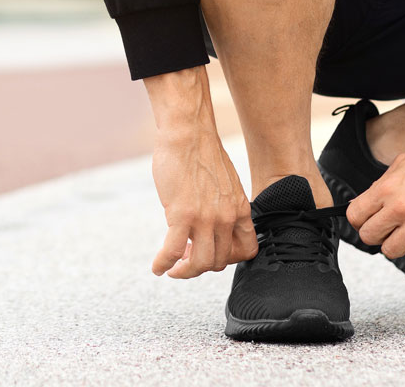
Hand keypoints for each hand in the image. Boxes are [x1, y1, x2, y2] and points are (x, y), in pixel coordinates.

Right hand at [150, 125, 257, 277]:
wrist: (189, 133)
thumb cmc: (201, 154)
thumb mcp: (224, 184)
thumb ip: (222, 207)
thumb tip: (210, 228)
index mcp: (240, 208)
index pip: (247, 250)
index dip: (229, 259)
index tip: (212, 254)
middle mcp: (227, 216)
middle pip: (220, 261)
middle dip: (201, 266)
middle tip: (185, 260)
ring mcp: (206, 217)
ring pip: (200, 264)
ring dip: (183, 272)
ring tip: (172, 267)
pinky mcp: (183, 215)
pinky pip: (173, 253)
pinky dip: (163, 264)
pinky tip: (157, 266)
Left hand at [345, 134, 404, 265]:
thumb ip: (384, 184)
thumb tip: (366, 203)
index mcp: (389, 186)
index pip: (355, 215)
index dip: (360, 219)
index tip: (367, 220)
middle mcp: (401, 207)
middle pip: (369, 237)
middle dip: (377, 233)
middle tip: (389, 228)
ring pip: (391, 251)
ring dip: (399, 244)